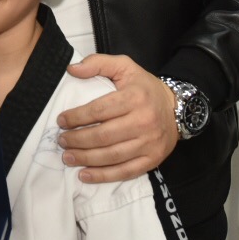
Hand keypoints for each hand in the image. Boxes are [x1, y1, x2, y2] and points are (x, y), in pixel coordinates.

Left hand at [56, 54, 178, 181]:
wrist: (177, 108)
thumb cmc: (144, 88)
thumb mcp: (124, 66)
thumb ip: (98, 63)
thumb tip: (72, 69)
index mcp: (135, 97)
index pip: (100, 110)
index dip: (77, 117)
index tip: (61, 121)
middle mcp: (144, 121)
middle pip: (103, 136)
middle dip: (77, 140)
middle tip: (62, 141)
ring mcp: (150, 143)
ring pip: (111, 156)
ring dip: (85, 158)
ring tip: (68, 157)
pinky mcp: (153, 159)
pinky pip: (125, 172)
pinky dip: (103, 176)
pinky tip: (85, 174)